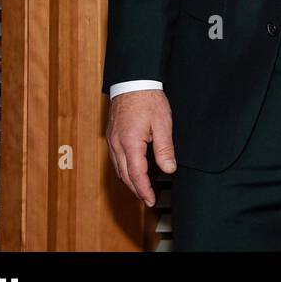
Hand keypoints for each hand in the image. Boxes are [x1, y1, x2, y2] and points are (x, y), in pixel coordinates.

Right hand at [106, 89, 176, 206]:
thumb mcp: (162, 123)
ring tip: (142, 188)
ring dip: (129, 180)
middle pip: (125, 175)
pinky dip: (124, 169)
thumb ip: (164, 148)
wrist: (133, 81)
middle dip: (136, 189)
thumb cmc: (148, 99)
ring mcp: (112, 140)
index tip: (150, 200)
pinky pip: (116, 159)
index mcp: (130, 143)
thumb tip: (169, 169)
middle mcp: (117, 144)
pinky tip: (133, 170)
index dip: (144, 190)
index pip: (136, 174)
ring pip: (118, 168)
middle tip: (148, 199)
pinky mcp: (111, 136)